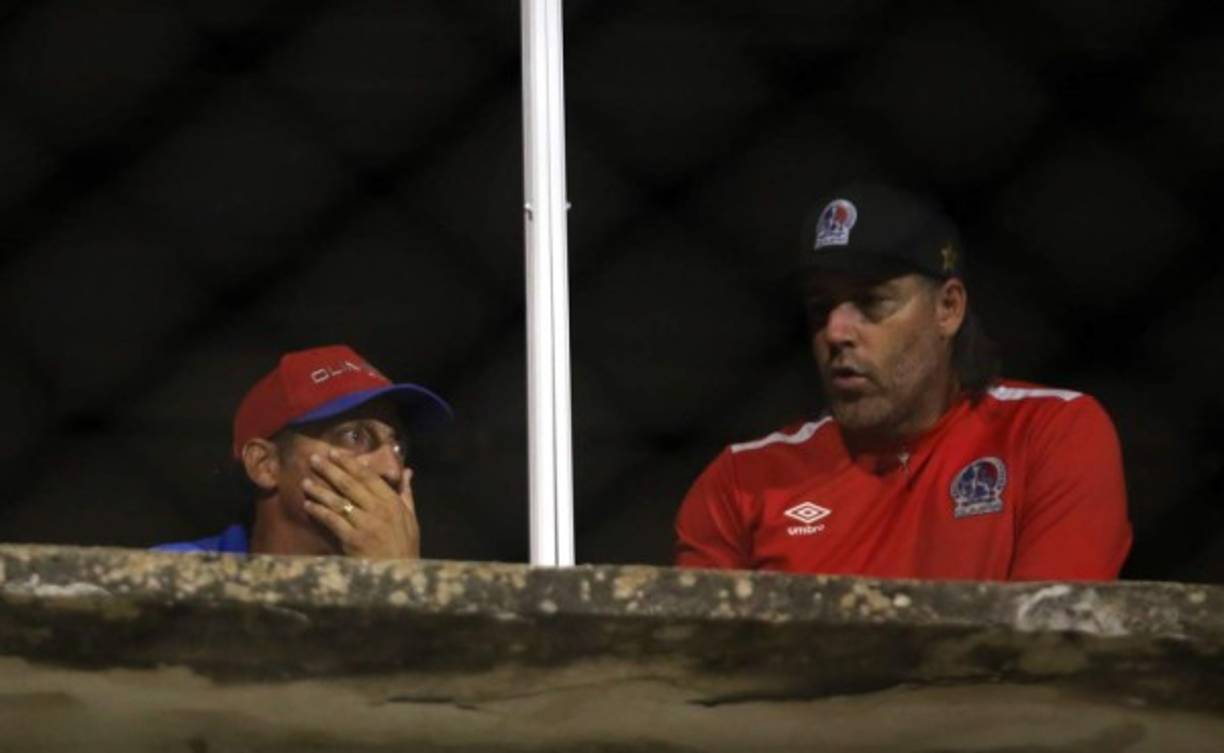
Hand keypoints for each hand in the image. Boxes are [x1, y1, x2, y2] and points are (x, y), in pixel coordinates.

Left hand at [301, 449, 420, 558]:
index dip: (349, 463)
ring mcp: (365, 524)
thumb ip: (406, 492)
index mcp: (392, 501)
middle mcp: (378, 509)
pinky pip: (332, 521)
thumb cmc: (405, 546)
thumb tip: (407, 471)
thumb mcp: (411, 517)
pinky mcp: (352, 539)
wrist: (399, 574)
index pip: (368, 476)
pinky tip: (308, 505)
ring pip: (338, 501)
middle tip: (314, 458)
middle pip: (350, 484)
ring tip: (305, 481)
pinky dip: (319, 511)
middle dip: (330, 470)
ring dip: (320, 490)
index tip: (334, 453)